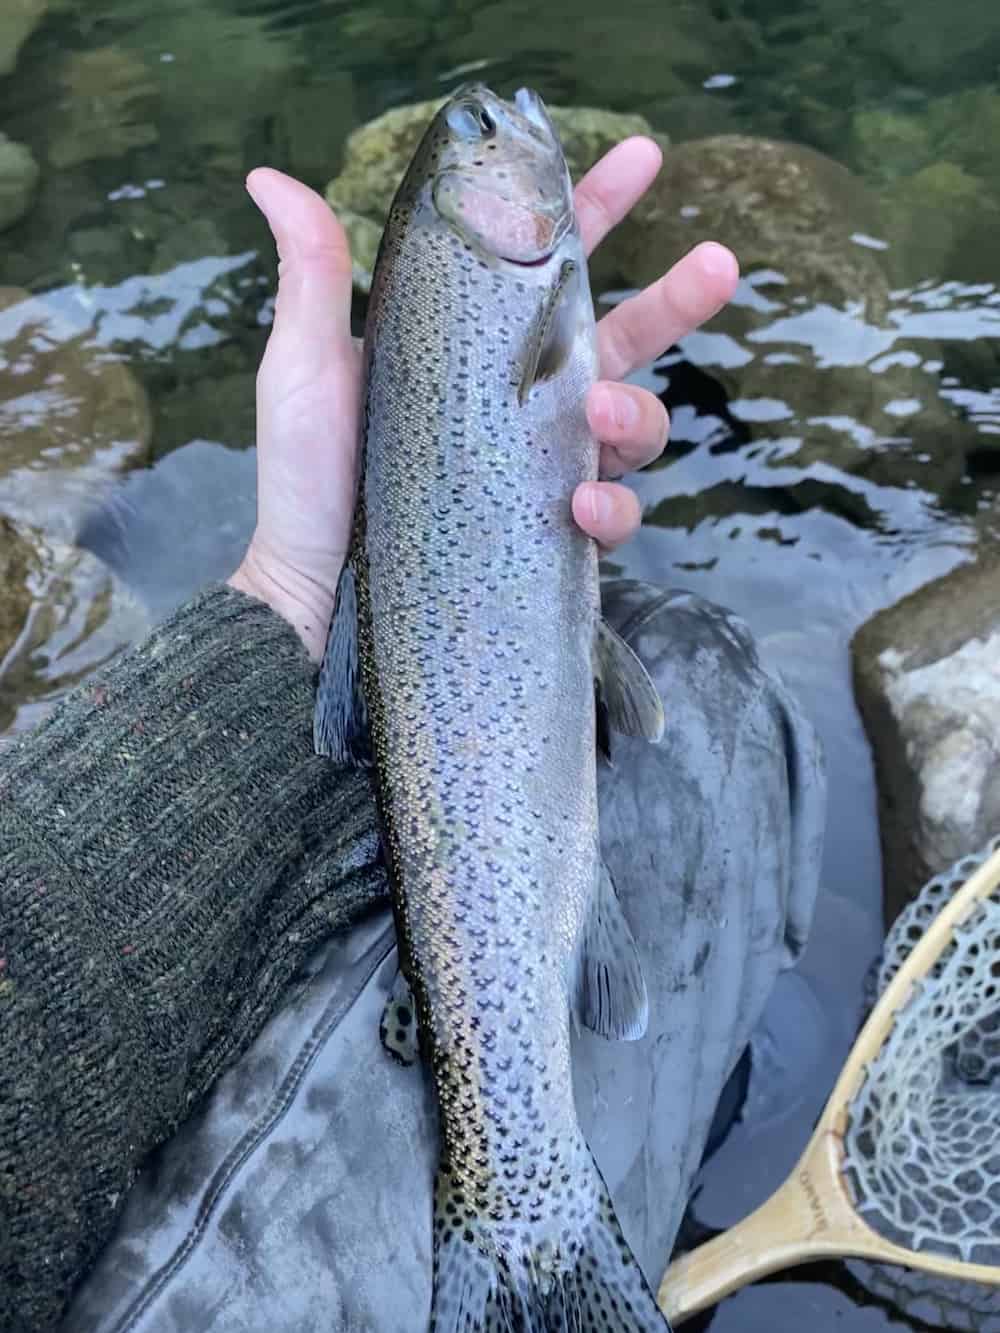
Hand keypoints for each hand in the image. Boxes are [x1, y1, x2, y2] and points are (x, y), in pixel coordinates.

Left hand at [229, 140, 737, 660]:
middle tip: (720, 263)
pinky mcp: (553, 533)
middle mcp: (523, 399)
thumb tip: (269, 177)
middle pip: (623, 338)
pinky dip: (612, 507)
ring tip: (599, 409)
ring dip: (636, 410)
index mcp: (477, 346)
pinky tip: (582, 505)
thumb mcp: (309, 368)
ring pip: (634, 424)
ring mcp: (544, 466)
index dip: (597, 211)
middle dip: (678, 299)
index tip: (644, 158)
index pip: (547, 267)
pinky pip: (614, 514)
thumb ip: (314, 276)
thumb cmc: (308, 478)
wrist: (313, 593)